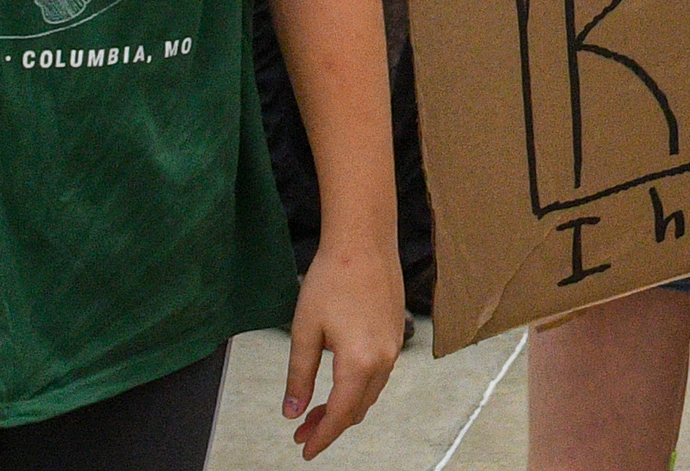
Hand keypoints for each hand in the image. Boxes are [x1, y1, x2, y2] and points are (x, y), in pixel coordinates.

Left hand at [280, 232, 403, 456]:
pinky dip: (359, 387)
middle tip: (302, 432)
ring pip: (371, 392)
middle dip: (330, 425)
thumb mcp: (305, 331)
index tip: (305, 451)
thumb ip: (299, 376)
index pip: (340, 414)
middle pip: (359, 408)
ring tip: (315, 411)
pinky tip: (339, 383)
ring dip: (345, 406)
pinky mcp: (396, 331)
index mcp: (360, 362)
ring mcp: (394, 345)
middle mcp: (384, 358)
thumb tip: (292, 411)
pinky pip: (379, 373)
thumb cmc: (332, 279)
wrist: (363, 240)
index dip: (322, 437)